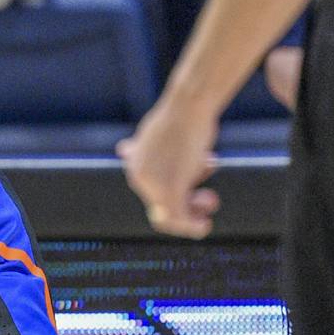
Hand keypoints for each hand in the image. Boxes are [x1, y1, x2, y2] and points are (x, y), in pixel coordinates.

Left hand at [118, 100, 221, 238]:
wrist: (189, 106)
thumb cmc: (181, 116)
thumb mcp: (155, 135)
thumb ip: (140, 149)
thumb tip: (122, 150)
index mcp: (135, 165)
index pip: (152, 192)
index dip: (179, 191)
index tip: (200, 184)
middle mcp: (139, 177)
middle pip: (162, 204)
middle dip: (188, 201)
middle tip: (210, 197)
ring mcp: (152, 185)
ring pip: (171, 214)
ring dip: (193, 213)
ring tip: (211, 201)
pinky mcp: (169, 190)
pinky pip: (178, 219)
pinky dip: (191, 226)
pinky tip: (204, 227)